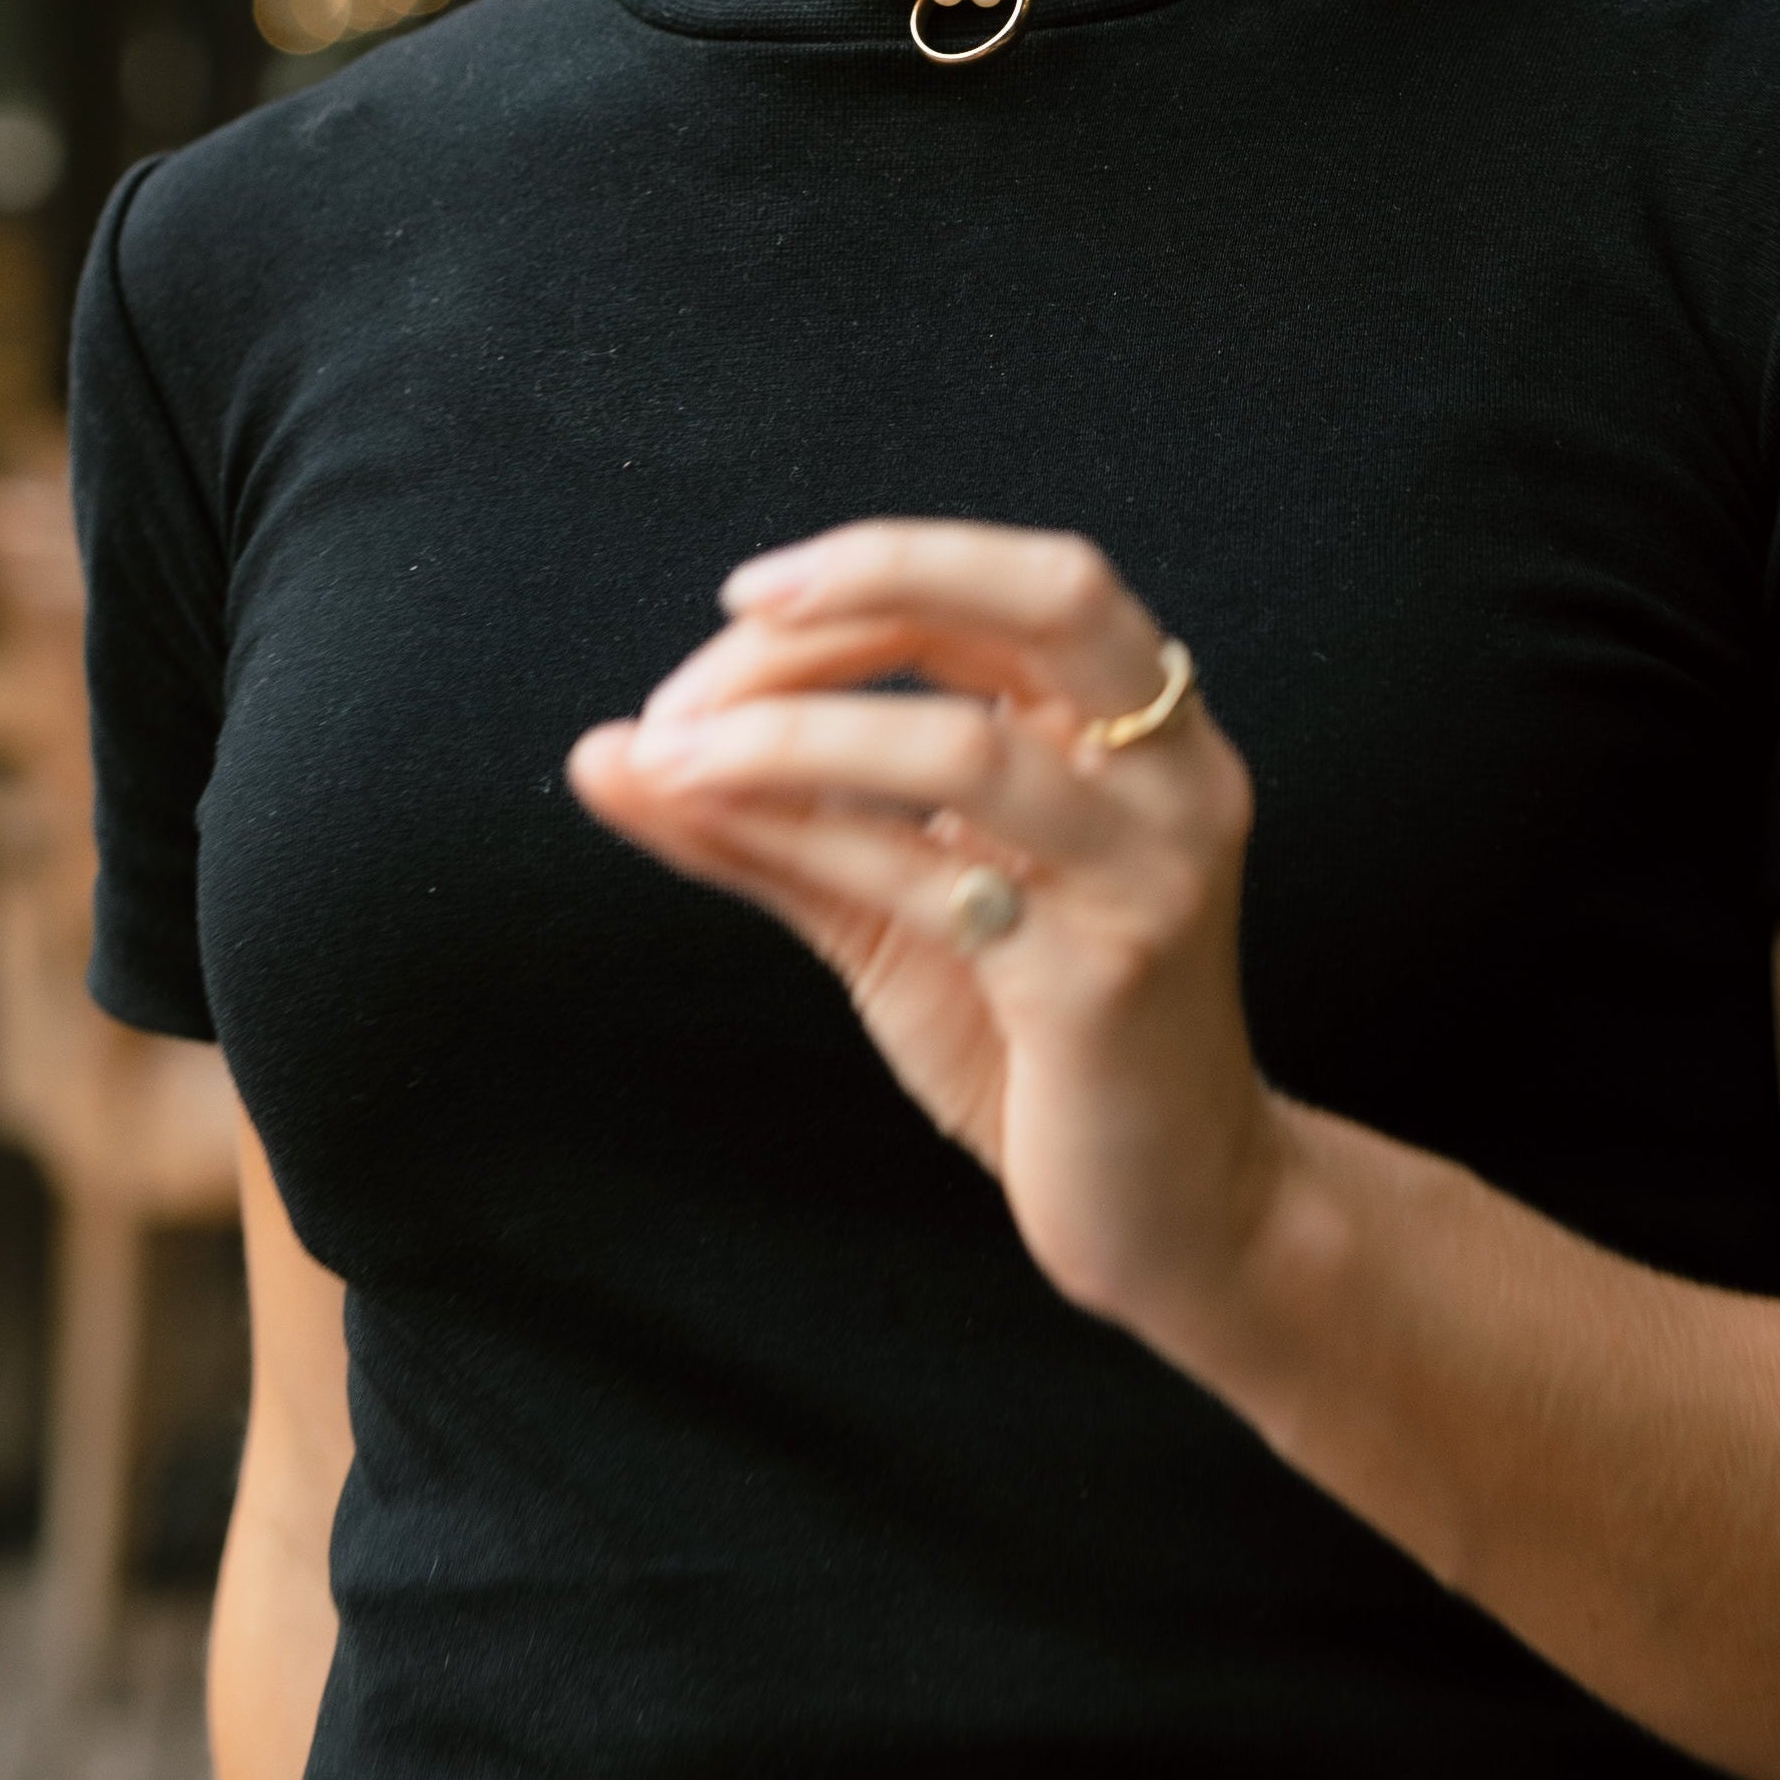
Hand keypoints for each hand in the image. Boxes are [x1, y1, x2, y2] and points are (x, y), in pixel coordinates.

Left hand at [568, 521, 1281, 1331]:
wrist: (1177, 1209)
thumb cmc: (1035, 1044)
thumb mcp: (889, 906)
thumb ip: (764, 819)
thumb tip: (602, 751)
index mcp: (1141, 733)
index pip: (1012, 587)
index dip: (873, 570)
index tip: (740, 602)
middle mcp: (1171, 777)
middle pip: (1049, 597)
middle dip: (876, 579)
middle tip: (733, 615)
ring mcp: (1147, 874)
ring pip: (962, 744)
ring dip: (789, 729)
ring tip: (669, 751)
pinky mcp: (1101, 979)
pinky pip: (928, 878)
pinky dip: (803, 831)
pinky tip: (714, 822)